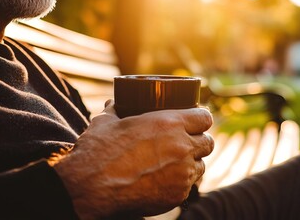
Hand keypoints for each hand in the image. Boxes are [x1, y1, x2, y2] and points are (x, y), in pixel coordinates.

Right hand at [53, 100, 213, 219]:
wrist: (91, 187)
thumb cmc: (98, 150)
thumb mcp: (107, 121)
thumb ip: (116, 109)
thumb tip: (114, 102)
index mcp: (170, 123)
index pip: (204, 117)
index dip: (201, 119)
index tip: (195, 121)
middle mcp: (182, 147)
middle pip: (208, 143)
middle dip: (199, 141)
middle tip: (186, 143)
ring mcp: (182, 174)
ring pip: (200, 166)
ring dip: (191, 163)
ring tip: (175, 163)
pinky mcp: (177, 195)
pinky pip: (187, 187)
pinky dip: (179, 183)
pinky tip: (164, 180)